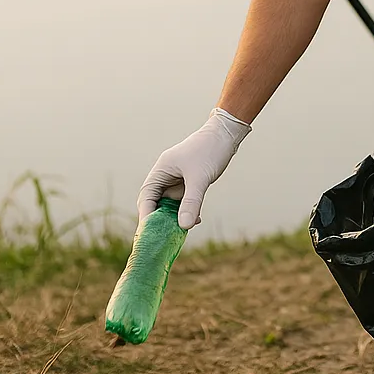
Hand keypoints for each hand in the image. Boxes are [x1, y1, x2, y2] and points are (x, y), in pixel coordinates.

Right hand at [136, 108, 251, 229]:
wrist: (227, 134)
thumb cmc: (210, 150)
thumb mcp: (200, 178)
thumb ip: (192, 202)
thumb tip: (184, 227)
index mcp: (160, 171)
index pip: (146, 199)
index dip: (147, 218)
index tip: (150, 235)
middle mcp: (165, 176)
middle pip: (157, 204)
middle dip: (162, 221)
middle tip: (168, 239)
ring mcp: (177, 180)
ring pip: (171, 205)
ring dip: (177, 217)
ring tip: (184, 232)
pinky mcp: (189, 182)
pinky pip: (183, 201)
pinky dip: (188, 211)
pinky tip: (197, 219)